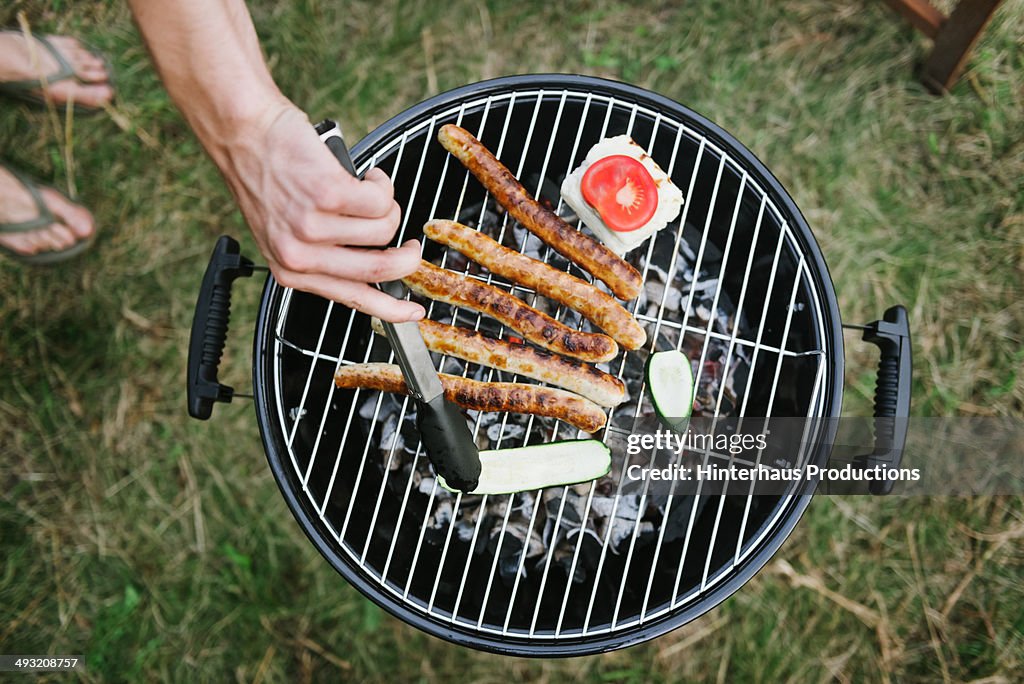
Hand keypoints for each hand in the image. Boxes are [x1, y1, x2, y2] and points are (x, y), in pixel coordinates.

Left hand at [212, 101, 425, 321]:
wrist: (244, 132)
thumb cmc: (266, 174)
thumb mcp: (282, 233)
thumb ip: (320, 257)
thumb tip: (373, 263)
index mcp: (291, 271)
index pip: (353, 299)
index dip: (391, 308)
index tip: (413, 312)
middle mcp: (300, 255)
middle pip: (379, 268)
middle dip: (407, 257)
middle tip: (410, 246)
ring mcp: (313, 225)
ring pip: (384, 228)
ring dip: (386, 206)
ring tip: (367, 190)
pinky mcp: (327, 193)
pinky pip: (381, 199)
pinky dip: (381, 183)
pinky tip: (366, 175)